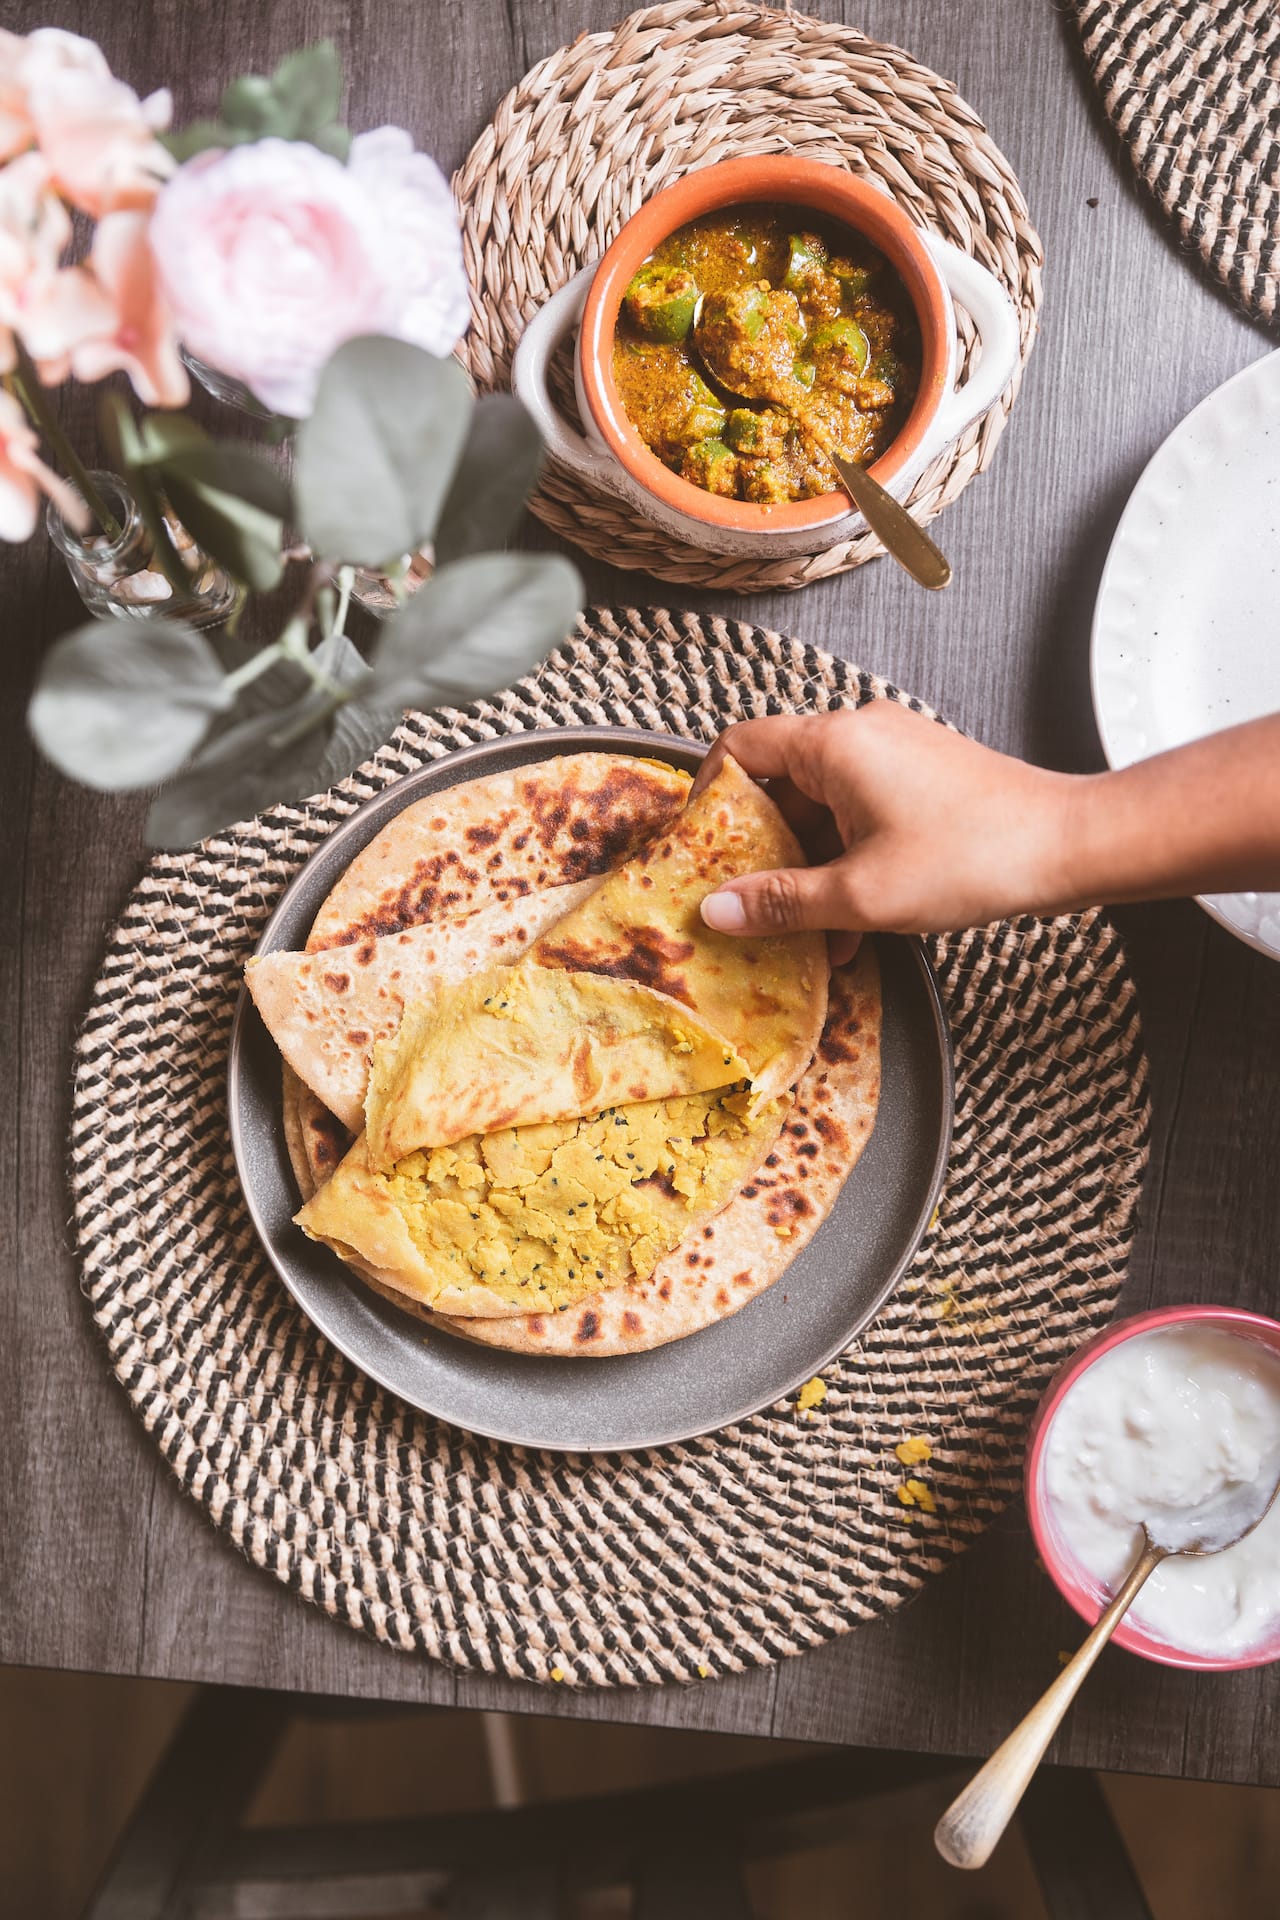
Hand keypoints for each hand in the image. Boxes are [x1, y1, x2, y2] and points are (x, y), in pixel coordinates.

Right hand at [695, 704, 1080, 956]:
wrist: (1069, 847)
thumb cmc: (974, 857)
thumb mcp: (863, 895)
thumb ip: (781, 903)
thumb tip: (716, 911)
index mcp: (835, 743)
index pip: (740, 746)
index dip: (709, 796)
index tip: (699, 848)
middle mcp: (860, 734)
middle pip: (780, 786)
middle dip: (766, 854)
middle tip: (752, 908)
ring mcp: (894, 754)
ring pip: (823, 810)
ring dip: (812, 871)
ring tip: (813, 936)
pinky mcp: (920, 778)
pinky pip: (860, 815)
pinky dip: (849, 862)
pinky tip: (855, 924)